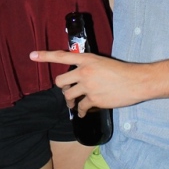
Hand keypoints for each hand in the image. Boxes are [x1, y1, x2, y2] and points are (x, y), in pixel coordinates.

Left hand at [29, 49, 149, 113]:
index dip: (45, 55)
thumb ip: (89, 67)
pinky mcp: (94, 99)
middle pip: (60, 81)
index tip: (32, 55)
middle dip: (63, 88)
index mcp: (87, 59)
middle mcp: (84, 71)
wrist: (136, 81)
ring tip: (74, 104)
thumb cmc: (122, 71)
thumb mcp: (102, 63)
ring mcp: (88, 86)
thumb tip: (80, 75)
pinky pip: (81, 107)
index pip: (62, 56)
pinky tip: (83, 113)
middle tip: (68, 91)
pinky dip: (81, 111)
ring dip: (70, 101)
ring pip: (68, 96)